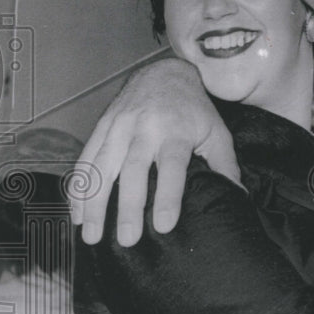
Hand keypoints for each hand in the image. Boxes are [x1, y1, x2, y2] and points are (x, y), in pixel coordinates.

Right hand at [69, 58, 238, 245]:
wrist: (165, 73)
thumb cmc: (193, 109)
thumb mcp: (216, 132)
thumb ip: (225, 164)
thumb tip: (236, 196)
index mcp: (177, 131)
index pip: (172, 167)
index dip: (168, 196)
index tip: (163, 225)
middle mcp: (146, 128)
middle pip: (134, 170)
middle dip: (128, 207)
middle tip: (127, 239)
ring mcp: (120, 126)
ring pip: (103, 167)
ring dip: (95, 203)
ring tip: (91, 235)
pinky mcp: (102, 126)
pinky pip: (86, 159)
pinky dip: (78, 187)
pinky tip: (76, 213)